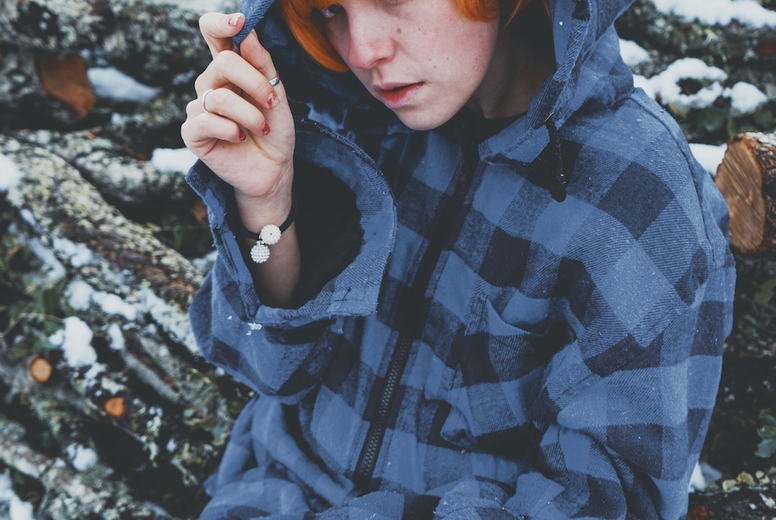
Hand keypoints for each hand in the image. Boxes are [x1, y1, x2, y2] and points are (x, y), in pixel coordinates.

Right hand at [181, 13, 295, 217]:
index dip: (221, 23)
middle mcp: (210, 84)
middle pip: (223, 63)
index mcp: (228, 70)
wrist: (274, 169)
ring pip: (219, 96)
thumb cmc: (274, 131)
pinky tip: (240, 138)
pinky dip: (231, 129)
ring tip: (262, 129)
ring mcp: (198, 108)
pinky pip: (206, 120)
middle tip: (272, 104)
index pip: (213, 34)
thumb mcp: (276, 95)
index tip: (240, 23)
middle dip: (256, 84)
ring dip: (250, 115)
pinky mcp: (192, 133)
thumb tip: (247, 34)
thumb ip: (262, 65)